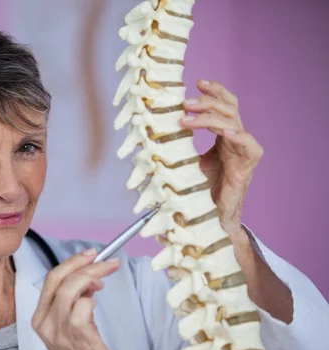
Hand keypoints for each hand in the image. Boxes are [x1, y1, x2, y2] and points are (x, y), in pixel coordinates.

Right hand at [31, 248, 120, 349]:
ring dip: (93, 275)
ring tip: (105, 278)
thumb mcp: (68, 324)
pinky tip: (95, 303)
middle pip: (59, 279)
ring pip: (71, 288)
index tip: (89, 255)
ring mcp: (61, 330)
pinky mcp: (79, 335)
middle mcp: (46, 323)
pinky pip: (84, 305)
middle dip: (83, 263)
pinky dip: (91, 298)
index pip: (50, 280)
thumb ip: (73, 300)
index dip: (71, 262)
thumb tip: (88, 278)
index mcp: (40, 318)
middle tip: (104, 259)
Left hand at [181, 79, 263, 237]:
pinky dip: (238, 136)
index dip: (213, 91)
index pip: (223, 105)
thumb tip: (149, 134)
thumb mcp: (185, 163)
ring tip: (187, 116)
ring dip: (210, 116)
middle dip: (207, 100)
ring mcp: (243, 151)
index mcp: (222, 136)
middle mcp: (235, 140)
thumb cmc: (199, 191)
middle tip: (185, 101)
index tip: (196, 82)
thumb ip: (176, 147)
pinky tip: (226, 133)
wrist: (211, 217)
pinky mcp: (248, 166)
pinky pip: (250, 145)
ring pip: (234, 122)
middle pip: (229, 107)